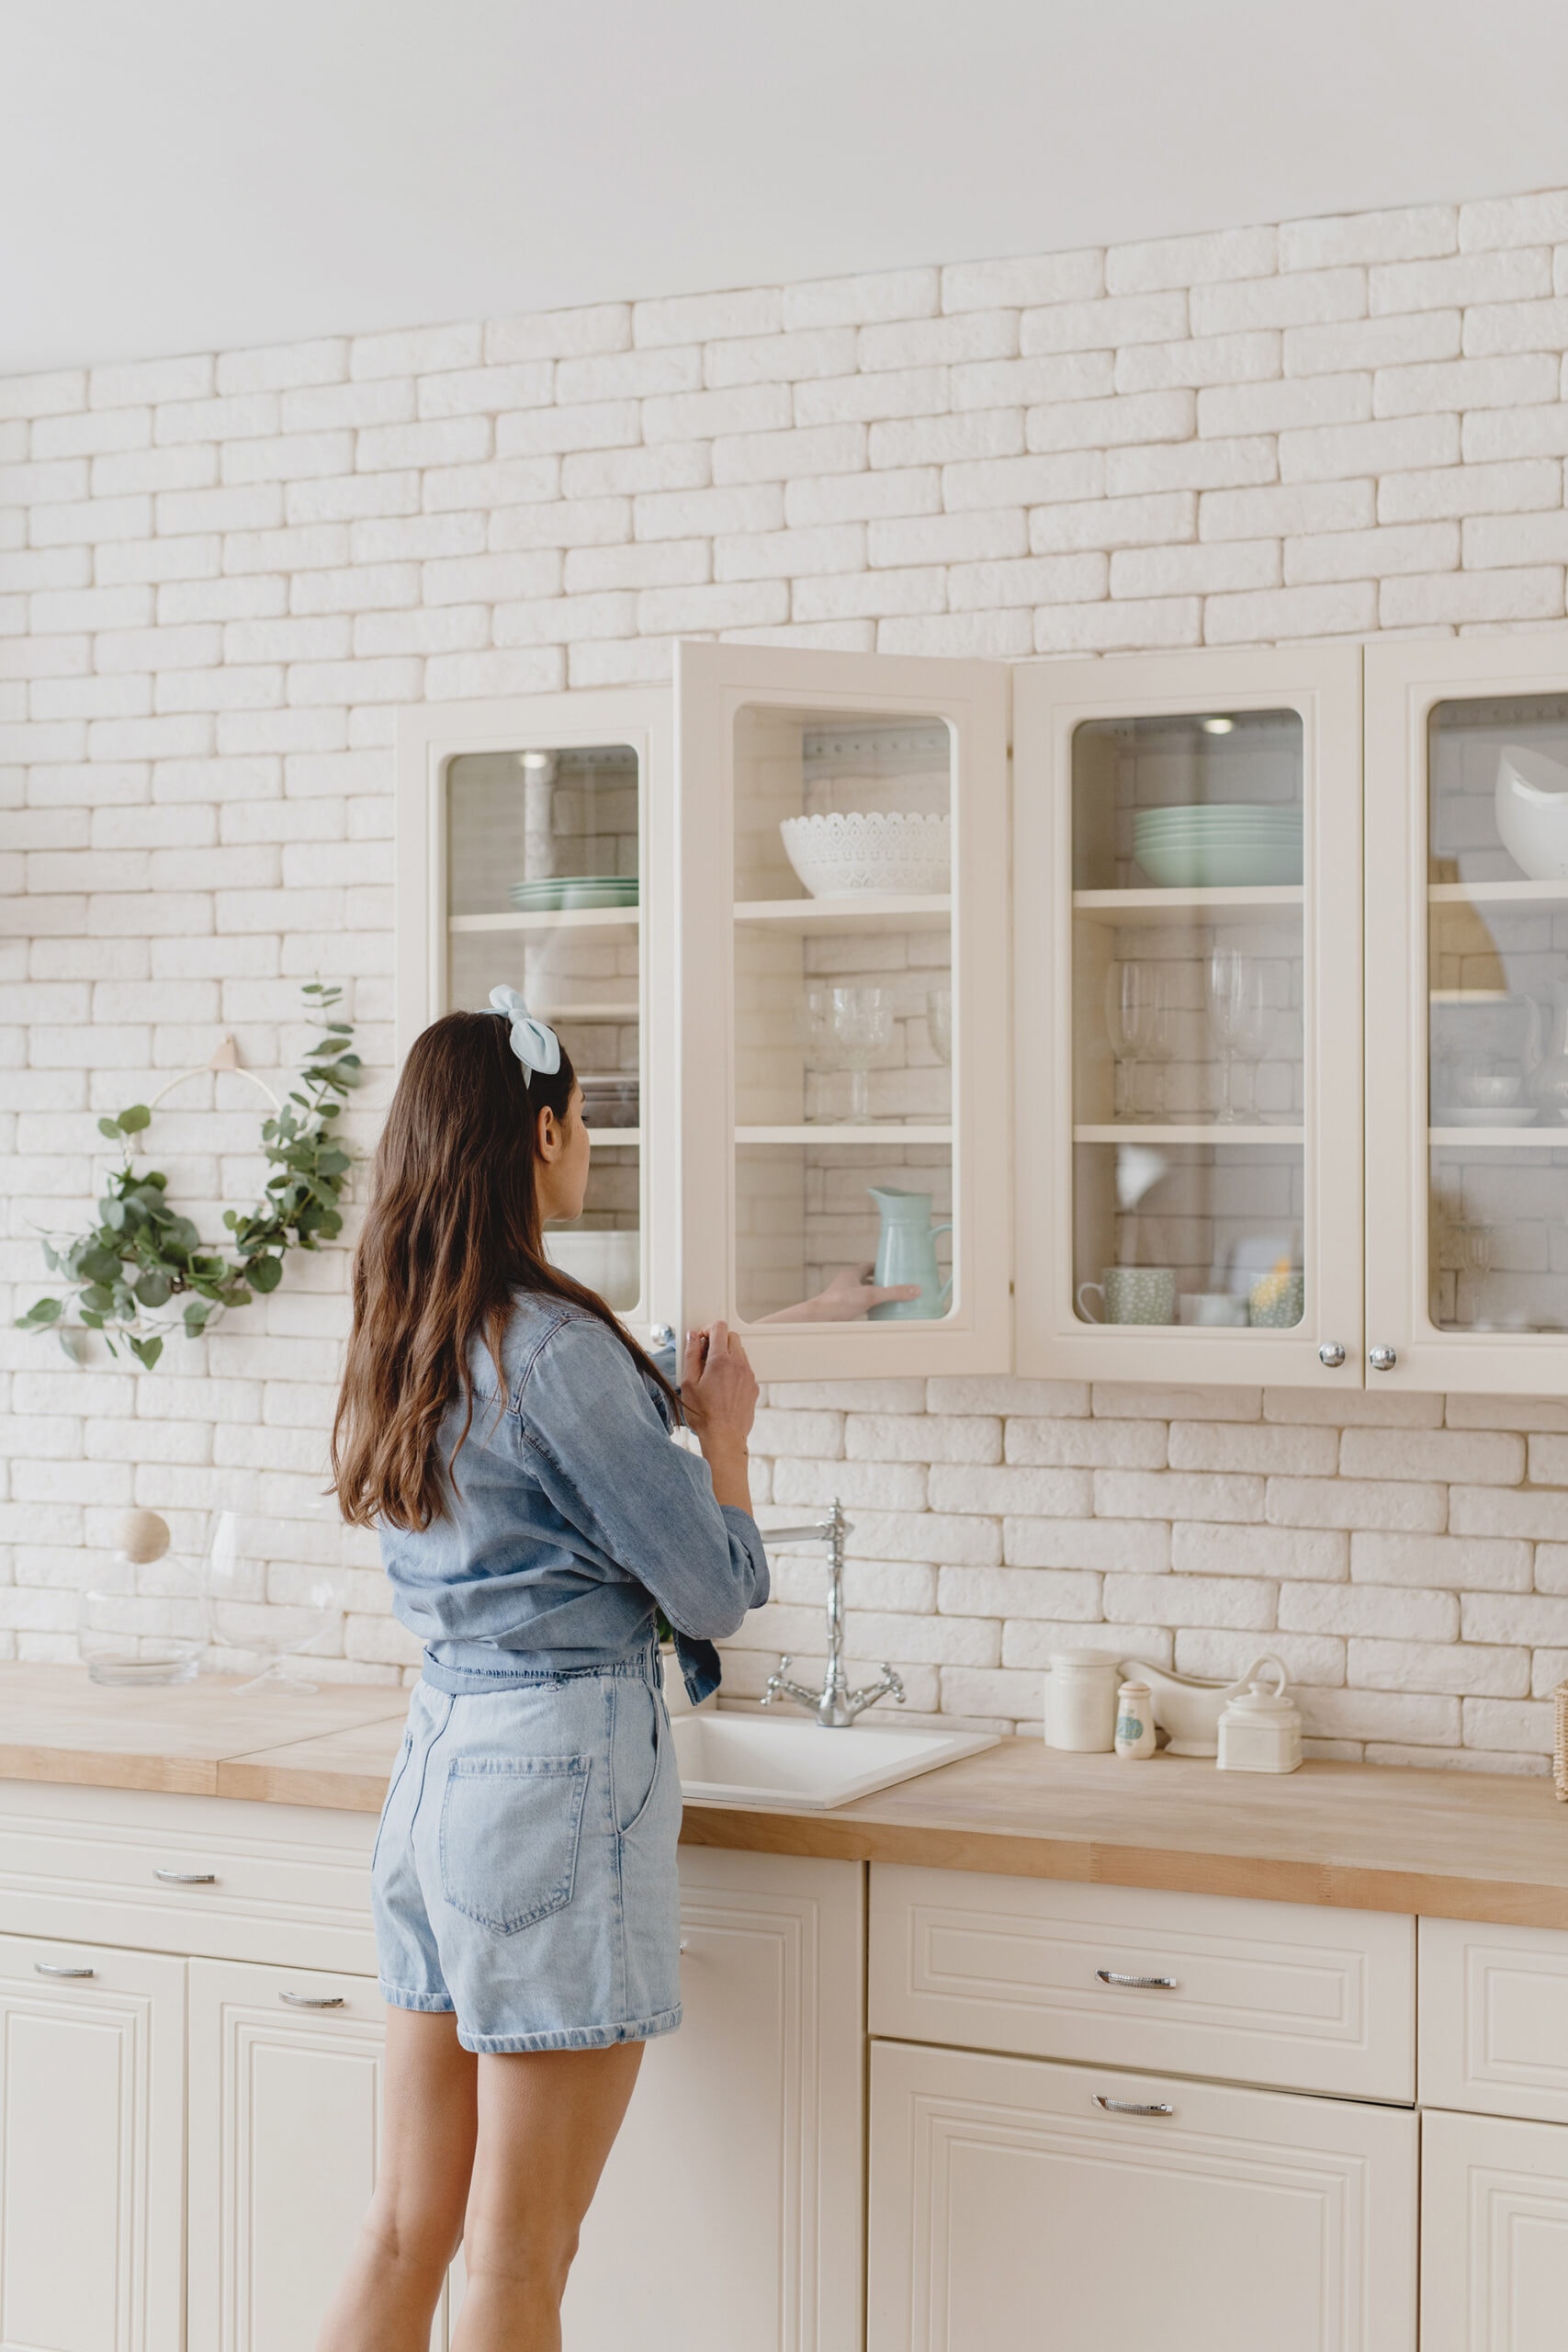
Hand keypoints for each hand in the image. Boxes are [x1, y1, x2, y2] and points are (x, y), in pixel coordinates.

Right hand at [682, 1321, 757, 1452]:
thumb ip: (691, 1354)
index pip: (720, 1327)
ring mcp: (749, 1375)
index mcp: (721, 1360)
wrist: (724, 1437)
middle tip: (705, 1355)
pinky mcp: (754, 1387)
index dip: (707, 1329)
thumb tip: (693, 1337)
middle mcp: (739, 1364)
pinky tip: (723, 1385)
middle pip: (732, 1336)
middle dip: (718, 1340)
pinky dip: (735, 1369)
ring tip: (713, 1372)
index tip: (701, 1340)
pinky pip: (745, 1368)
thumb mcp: (688, 1382)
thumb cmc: (704, 1414)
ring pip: (740, 1352)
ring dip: (727, 1354)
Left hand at [760, 1262, 921, 1323]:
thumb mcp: (871, 1295)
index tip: (893, 1267)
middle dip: (880, 1282)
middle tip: (895, 1285)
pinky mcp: (843, 1310)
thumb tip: (915, 1290)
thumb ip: (893, 1293)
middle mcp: (847, 1283)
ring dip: (874, 1296)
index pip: (868, 1265)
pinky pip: (859, 1307)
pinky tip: (876, 1314)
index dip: (881, 1266)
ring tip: (890, 1300)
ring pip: (862, 1294)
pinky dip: (868, 1309)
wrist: (820, 1320)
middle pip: (866, 1280)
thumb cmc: (839, 1303)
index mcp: (851, 1274)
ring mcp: (844, 1297)